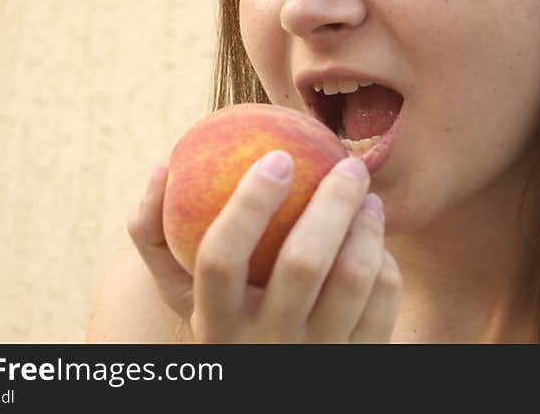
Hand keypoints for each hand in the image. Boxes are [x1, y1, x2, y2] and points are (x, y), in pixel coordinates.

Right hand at [127, 151, 401, 342]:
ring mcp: (316, 357)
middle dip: (332, 201)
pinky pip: (383, 299)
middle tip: (347, 164)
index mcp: (215, 326)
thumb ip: (155, 233)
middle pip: (303, 263)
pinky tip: (373, 239)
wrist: (270, 384)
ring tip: (367, 195)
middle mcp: (266, 347)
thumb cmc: (222, 313)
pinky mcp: (359, 359)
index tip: (277, 156)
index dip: (248, 203)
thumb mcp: (181, 291)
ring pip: (354, 278)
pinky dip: (384, 259)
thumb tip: (161, 167)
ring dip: (367, 225)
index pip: (221, 259)